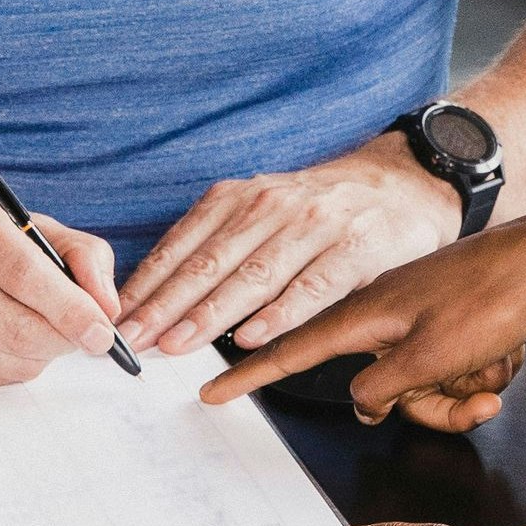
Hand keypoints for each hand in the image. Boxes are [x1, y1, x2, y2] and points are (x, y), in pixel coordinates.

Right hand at [0, 188, 120, 385]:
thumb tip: (107, 306)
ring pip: (10, 359)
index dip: (72, 308)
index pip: (26, 274)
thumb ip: (82, 254)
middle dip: (65, 337)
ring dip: (43, 353)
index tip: (103, 329)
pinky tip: (7, 341)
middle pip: (21, 327)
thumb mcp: (30, 226)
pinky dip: (15, 366)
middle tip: (85, 333)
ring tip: (42, 328)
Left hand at [120, 138, 460, 358]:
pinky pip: (311, 287)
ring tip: (177, 344)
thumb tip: (159, 295)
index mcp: (241, 197)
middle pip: (210, 262)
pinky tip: (250, 337)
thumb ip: (220, 243)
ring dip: (210, 314)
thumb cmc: (324, 207)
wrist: (406, 181)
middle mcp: (272, 206)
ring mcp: (315, 226)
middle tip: (135, 340)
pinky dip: (278, 313)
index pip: (183, 244)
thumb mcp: (264, 208)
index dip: (149, 285)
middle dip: (166, 305)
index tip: (119, 318)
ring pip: (253, 276)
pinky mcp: (354, 249)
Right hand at [201, 216, 525, 428]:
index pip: (292, 351)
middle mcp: (386, 318)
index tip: (213, 389)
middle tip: (477, 392)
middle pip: (385, 390)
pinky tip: (507, 354)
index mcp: (365, 317)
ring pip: (424, 386)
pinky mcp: (448, 323)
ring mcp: (418, 320)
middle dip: (435, 403)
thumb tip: (362, 403)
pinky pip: (452, 370)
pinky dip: (481, 371)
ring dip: (466, 388)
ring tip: (499, 366)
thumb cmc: (490, 296)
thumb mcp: (429, 356)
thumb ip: (382, 387)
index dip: (252, 374)